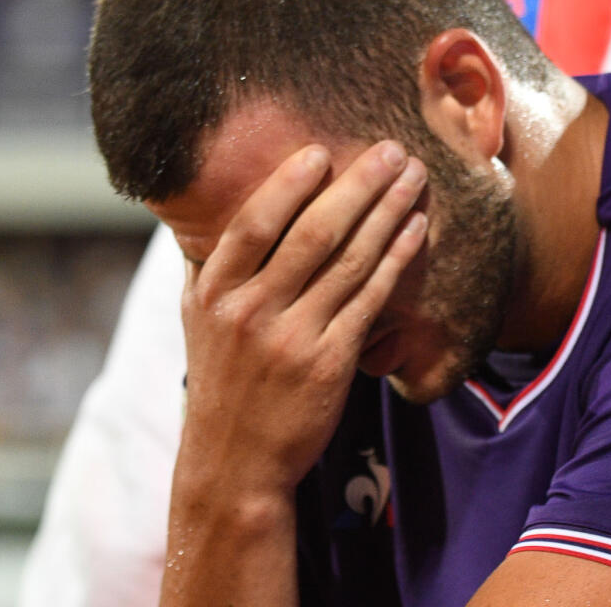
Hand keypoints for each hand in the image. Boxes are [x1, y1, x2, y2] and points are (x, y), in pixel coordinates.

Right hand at [179, 140, 427, 496]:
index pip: (253, 225)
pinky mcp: (328, 363)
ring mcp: (291, 338)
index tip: (321, 151)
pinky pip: (369, 300)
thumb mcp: (195, 320)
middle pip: (311, 234)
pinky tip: (415, 231)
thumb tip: (204, 205)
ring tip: (413, 178)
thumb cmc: (222, 379)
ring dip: (387, 213)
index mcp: (213, 293)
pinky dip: (394, 260)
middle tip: (391, 149)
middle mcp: (249, 311)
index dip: (288, 184)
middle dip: (358, 186)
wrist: (235, 462)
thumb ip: (206, 264)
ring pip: (348, 261)